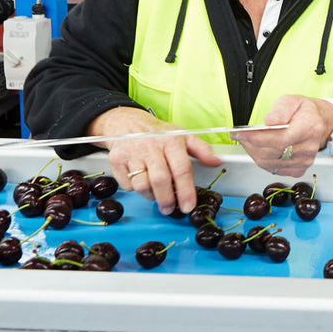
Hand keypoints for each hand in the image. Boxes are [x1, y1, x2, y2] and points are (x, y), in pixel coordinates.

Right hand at [100, 106, 221, 215]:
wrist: (126, 123)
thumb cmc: (158, 133)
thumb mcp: (182, 135)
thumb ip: (201, 149)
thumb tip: (216, 162)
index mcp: (171, 140)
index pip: (181, 168)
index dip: (186, 191)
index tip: (188, 206)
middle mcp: (151, 146)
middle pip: (160, 180)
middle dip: (167, 199)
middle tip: (171, 208)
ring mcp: (132, 153)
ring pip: (142, 185)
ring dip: (151, 195)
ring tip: (156, 194)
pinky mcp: (116, 160)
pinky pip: (127, 185)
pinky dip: (135, 189)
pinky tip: (141, 181)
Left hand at [236, 95, 332, 177]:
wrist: (322, 123)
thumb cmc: (306, 112)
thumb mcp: (293, 100)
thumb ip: (280, 110)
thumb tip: (268, 122)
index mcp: (309, 128)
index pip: (279, 139)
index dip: (256, 138)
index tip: (240, 133)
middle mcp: (308, 148)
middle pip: (271, 153)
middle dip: (250, 144)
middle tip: (238, 135)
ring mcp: (304, 161)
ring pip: (269, 163)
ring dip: (253, 153)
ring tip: (246, 141)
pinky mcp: (299, 170)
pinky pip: (273, 169)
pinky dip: (261, 160)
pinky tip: (259, 149)